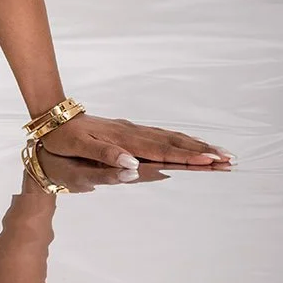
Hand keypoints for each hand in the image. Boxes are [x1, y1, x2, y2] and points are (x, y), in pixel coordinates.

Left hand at [37, 112, 233, 170]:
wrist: (52, 117)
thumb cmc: (65, 138)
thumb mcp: (80, 148)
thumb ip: (106, 156)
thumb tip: (133, 165)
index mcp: (125, 140)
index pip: (163, 151)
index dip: (188, 157)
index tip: (212, 161)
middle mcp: (132, 134)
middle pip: (174, 143)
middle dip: (202, 152)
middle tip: (229, 160)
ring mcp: (132, 131)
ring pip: (170, 138)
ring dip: (194, 145)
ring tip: (218, 153)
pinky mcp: (128, 131)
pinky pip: (160, 136)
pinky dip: (179, 140)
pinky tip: (187, 144)